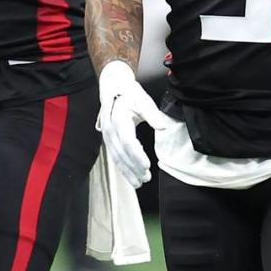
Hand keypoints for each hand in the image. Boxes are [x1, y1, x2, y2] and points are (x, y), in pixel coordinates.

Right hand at [97, 61, 168, 188]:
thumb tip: (163, 127)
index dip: (136, 155)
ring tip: (140, 182)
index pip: (127, 141)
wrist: (113, 87)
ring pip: (116, 157)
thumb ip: (152, 114)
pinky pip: (114, 156)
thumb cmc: (130, 93)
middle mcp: (110, 129)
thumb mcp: (142, 99)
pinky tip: (131, 177)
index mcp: (118, 118)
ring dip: (127, 171)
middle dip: (133, 167)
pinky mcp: (108, 139)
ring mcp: (107, 135)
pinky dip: (122, 168)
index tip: (147, 165)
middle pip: (121, 152)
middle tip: (146, 178)